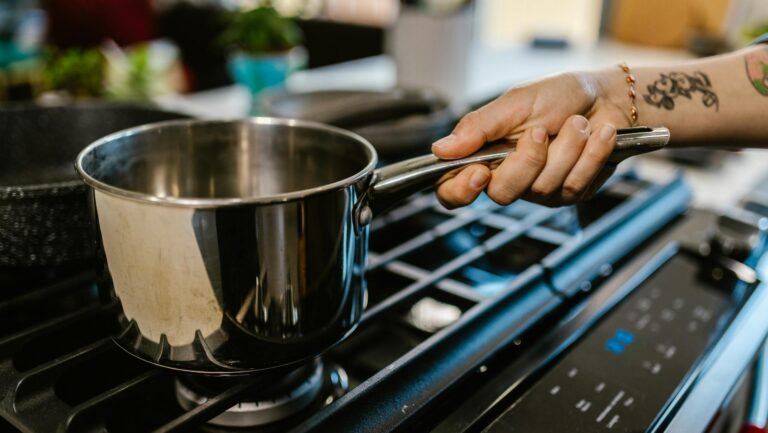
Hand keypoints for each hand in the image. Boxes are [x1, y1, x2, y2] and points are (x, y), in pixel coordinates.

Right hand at [432, 71, 630, 207]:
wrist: (608, 97)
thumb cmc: (558, 95)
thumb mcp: (515, 103)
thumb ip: (477, 127)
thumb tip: (440, 149)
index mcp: (483, 154)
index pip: (452, 190)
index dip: (460, 190)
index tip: (480, 172)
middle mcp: (507, 176)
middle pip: (502, 193)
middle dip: (528, 160)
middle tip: (543, 130)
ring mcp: (539, 190)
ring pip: (543, 188)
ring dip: (568, 148)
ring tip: (578, 123)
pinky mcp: (570, 194)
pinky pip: (574, 186)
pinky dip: (590, 154)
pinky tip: (597, 135)